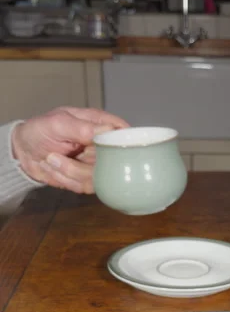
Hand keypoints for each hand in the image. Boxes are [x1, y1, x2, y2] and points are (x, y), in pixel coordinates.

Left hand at [11, 106, 128, 193]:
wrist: (24, 152)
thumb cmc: (39, 131)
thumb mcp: (57, 124)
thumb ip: (82, 127)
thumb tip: (108, 130)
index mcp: (99, 124)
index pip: (123, 133)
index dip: (120, 143)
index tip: (99, 147)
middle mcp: (102, 145)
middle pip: (113, 161)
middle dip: (85, 163)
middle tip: (64, 154)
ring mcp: (96, 164)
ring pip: (99, 177)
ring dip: (70, 172)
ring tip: (52, 159)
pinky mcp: (88, 179)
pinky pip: (86, 187)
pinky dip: (66, 180)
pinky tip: (54, 169)